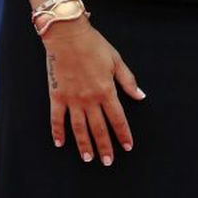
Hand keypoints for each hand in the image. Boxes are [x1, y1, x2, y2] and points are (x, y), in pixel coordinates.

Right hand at [43, 17, 145, 162]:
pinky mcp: (56, 96)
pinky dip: (58, 132)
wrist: (67, 35)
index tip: (128, 147)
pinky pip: (57, 118)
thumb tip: (141, 96)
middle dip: (105, 147)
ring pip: (79, 128)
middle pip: (99, 128)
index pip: (118, 119)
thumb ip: (128, 81)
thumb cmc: (94, 45)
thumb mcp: (116, 60)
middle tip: (107, 162)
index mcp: (107, 91)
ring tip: (88, 158)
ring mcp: (72, 99)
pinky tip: (60, 143)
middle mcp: (90, 99)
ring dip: (84, 145)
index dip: (123, 134)